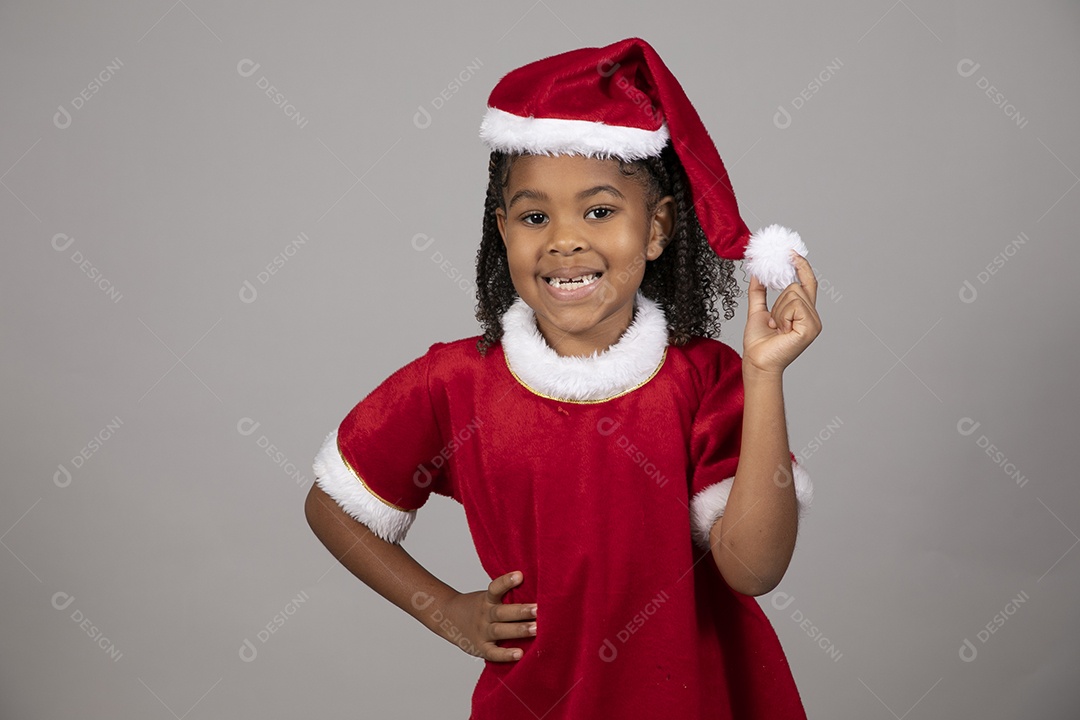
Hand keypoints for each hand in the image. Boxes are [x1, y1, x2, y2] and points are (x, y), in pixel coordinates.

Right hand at [439, 570, 536, 661]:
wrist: (448, 619)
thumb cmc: (478, 608)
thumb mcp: (487, 598)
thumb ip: (506, 596)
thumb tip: (538, 590)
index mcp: (487, 599)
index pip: (495, 588)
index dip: (506, 581)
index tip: (520, 575)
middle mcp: (484, 614)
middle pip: (502, 612)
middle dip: (521, 610)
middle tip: (539, 609)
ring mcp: (482, 632)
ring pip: (500, 631)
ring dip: (519, 630)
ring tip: (536, 629)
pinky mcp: (481, 648)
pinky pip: (493, 653)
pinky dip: (506, 654)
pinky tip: (520, 654)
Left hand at [743, 251, 821, 374]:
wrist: (756, 361)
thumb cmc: (759, 342)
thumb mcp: (757, 311)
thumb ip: (758, 291)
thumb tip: (757, 273)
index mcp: (803, 312)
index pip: (807, 282)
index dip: (801, 266)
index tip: (790, 252)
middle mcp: (812, 316)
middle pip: (796, 286)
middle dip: (777, 302)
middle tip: (772, 322)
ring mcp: (814, 322)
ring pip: (793, 293)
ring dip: (777, 311)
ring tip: (776, 328)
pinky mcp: (811, 328)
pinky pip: (794, 305)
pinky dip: (781, 316)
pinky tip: (781, 331)